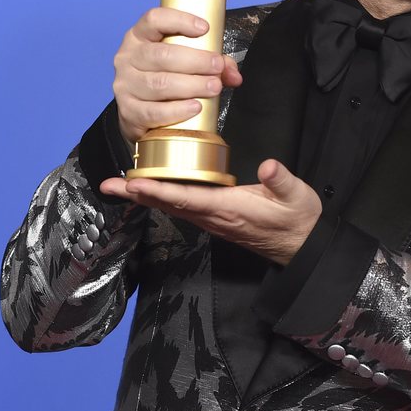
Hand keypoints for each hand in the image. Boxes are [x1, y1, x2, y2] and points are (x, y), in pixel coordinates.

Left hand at [99, 160, 320, 265]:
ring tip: (123, 184)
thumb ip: (281, 180)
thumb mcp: (297, 196)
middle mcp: (215, 216)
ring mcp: (214, 219)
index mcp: (229, 207)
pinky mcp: (217, 218)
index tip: (132, 183)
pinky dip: (164, 197)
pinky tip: (155, 188)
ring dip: (147, 195)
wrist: (302, 245)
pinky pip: (184, 206)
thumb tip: (269, 165)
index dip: (157, 190)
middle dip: (138, 193)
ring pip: (173, 206)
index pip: (186, 197)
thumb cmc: (298, 219)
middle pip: (169, 203)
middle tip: (108, 184)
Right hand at [112, 8, 242, 142]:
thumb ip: (213, 64)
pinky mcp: (128, 111)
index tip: (205, 28)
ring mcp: (125, 84)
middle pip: (162, 55)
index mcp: (140, 36)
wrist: (138, 112)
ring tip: (214, 87)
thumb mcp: (184, 63)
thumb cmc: (165, 77)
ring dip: (191, 85)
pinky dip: (176, 110)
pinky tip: (195, 107)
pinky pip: (153, 111)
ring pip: (159, 83)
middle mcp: (128, 57)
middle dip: (196, 60)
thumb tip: (234, 75)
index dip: (179, 20)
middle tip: (218, 67)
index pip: (154, 19)